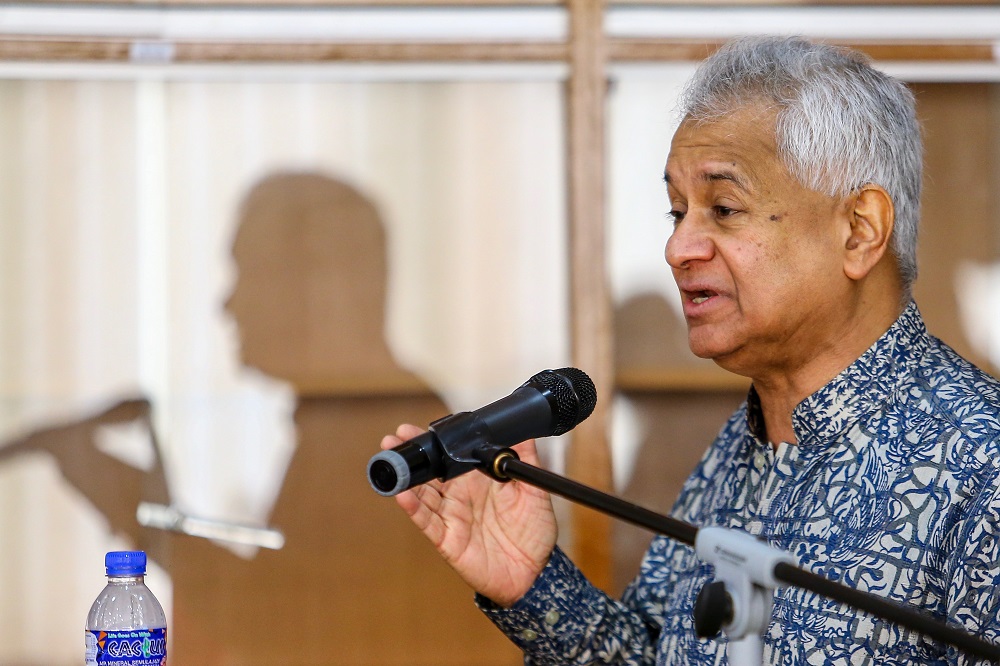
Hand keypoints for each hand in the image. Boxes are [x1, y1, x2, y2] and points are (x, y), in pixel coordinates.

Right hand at [380, 424, 556, 607]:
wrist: (535, 572)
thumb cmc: (533, 532)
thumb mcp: (534, 490)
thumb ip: (525, 458)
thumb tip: (523, 428)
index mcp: (478, 480)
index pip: (451, 455)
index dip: (434, 441)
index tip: (419, 427)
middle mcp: (460, 495)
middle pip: (430, 471)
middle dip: (411, 453)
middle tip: (395, 436)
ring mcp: (451, 516)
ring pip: (422, 493)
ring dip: (406, 477)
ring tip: (392, 458)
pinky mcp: (447, 539)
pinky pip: (427, 522)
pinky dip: (413, 509)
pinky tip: (403, 495)